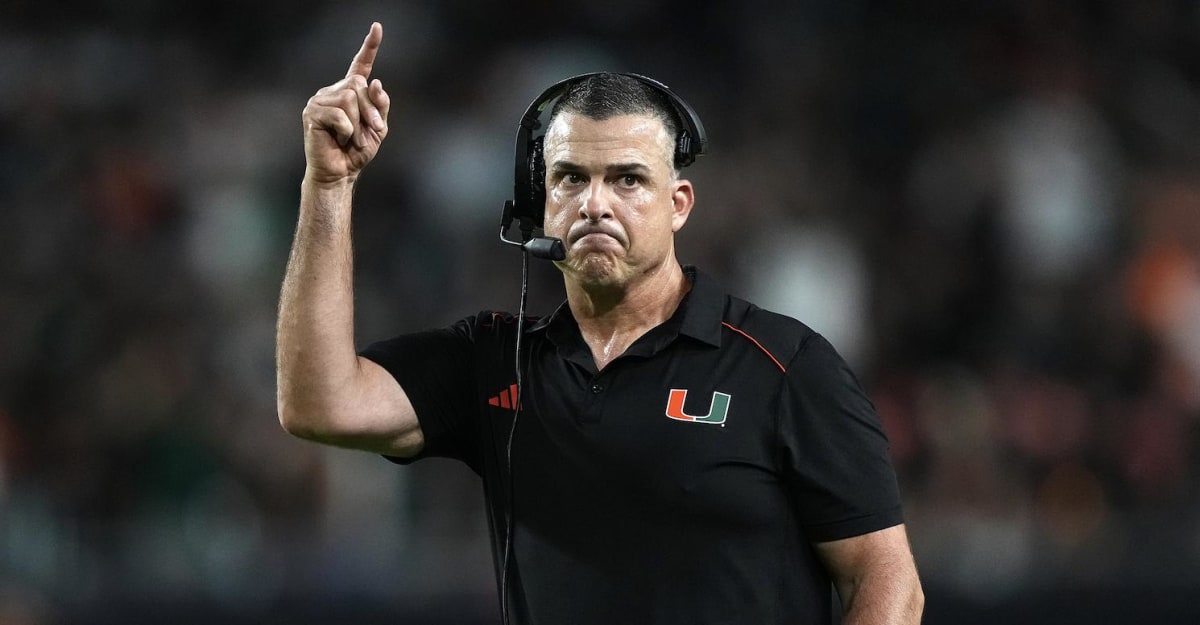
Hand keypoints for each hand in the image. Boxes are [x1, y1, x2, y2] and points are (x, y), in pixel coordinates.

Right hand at [302, 22, 390, 184]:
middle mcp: (334, 91)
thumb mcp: (378, 128)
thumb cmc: (357, 151)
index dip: (370, 47)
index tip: (377, 27)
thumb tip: (375, 83)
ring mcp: (320, 100)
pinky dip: (346, 130)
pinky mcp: (312, 113)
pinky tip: (339, 138)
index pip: (360, 65)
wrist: (341, 172)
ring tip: (351, 138)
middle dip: (370, 111)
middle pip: (358, 86)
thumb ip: (380, 105)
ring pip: (349, 99)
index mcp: (351, 93)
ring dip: (358, 123)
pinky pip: (339, 114)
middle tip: (372, 131)